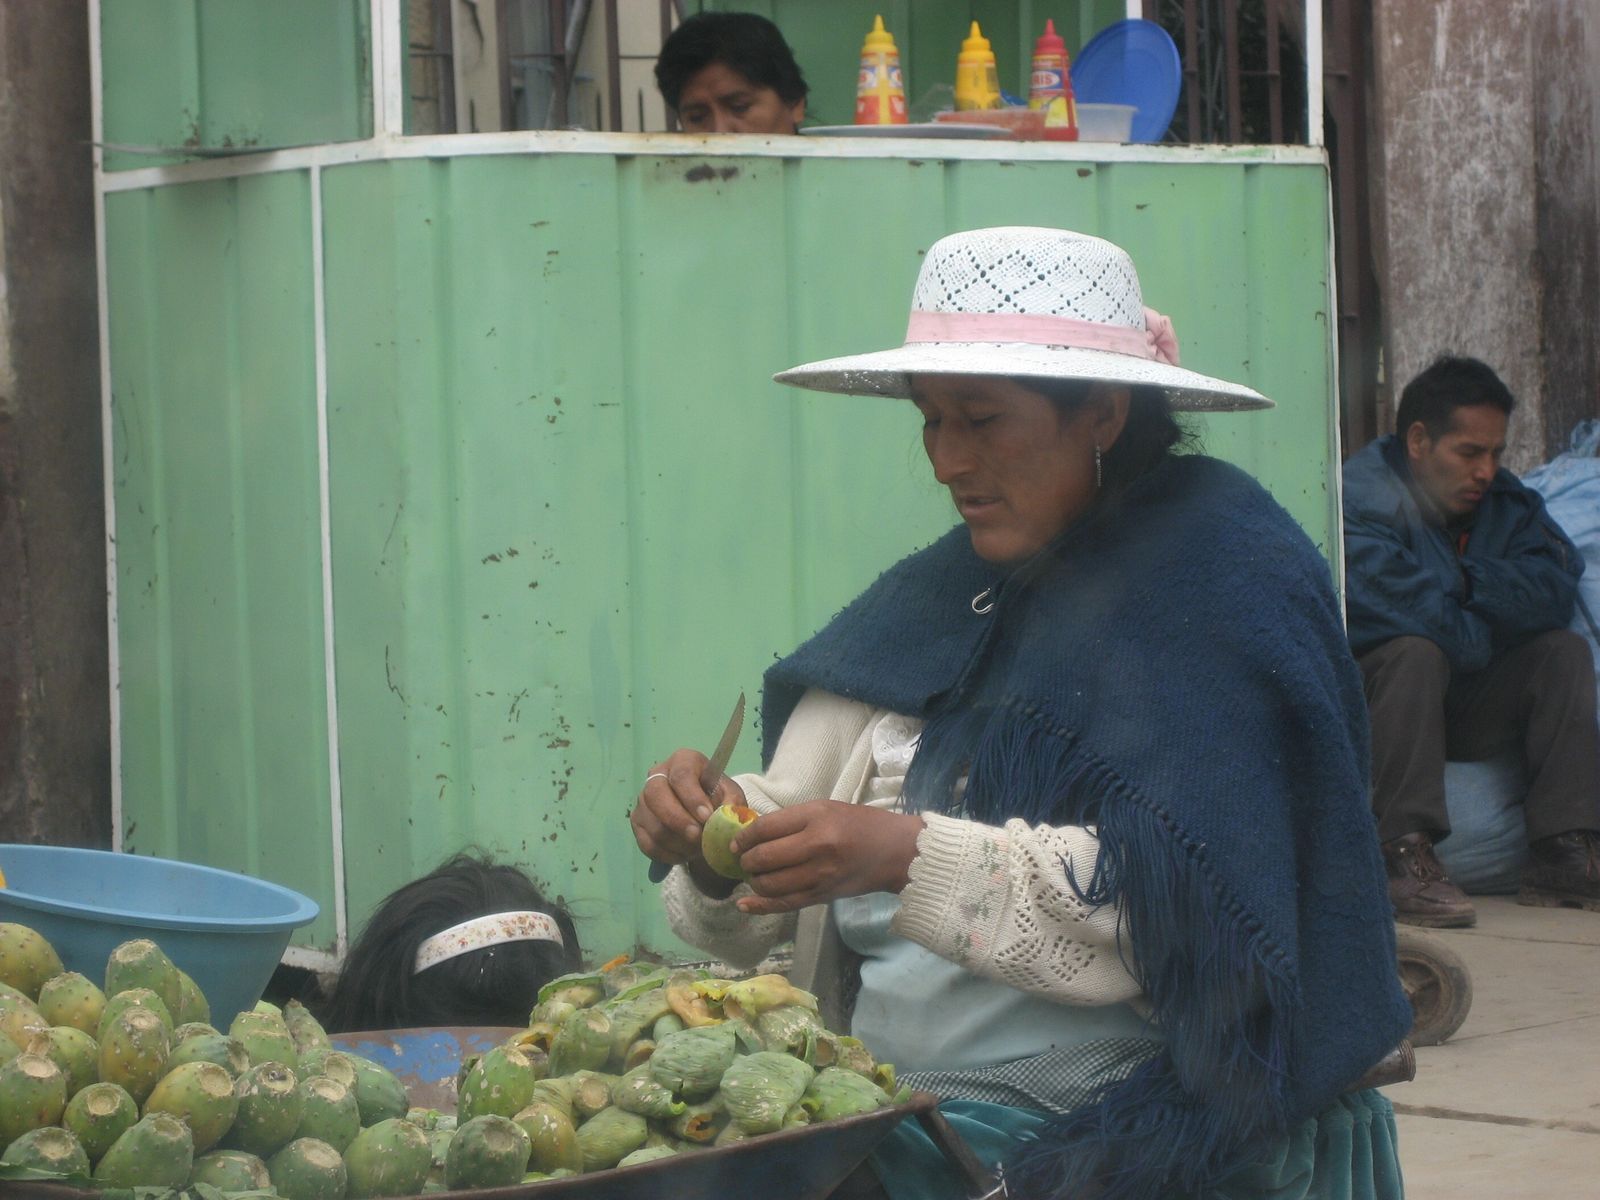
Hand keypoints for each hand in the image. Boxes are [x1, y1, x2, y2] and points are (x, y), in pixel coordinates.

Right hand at [630, 749, 745, 892]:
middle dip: (678, 820)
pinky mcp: (637, 822)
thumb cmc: (717, 798)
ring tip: (697, 848)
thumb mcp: (731, 796)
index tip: (706, 816)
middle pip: (655, 794)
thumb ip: (732, 803)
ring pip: (651, 823)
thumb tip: (726, 816)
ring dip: (676, 842)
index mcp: (683, 761)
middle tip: (697, 837)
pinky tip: (685, 854)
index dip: (692, 797)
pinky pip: (647, 843)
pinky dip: (668, 854)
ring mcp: (644, 800)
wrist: (703, 813)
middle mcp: (657, 776)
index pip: (681, 775)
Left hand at [731, 801, 925, 915]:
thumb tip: (753, 833)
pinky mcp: (821, 897)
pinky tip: (744, 904)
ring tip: (753, 874)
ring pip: (770, 884)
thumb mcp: (826, 809)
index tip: (736, 841)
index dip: (744, 836)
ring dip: (753, 881)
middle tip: (742, 859)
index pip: (767, 828)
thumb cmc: (861, 824)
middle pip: (764, 858)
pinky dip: (760, 906)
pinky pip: (783, 905)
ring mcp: (819, 876)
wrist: (896, 853)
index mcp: (817, 819)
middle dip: (745, 860)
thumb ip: (792, 820)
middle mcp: (816, 847)